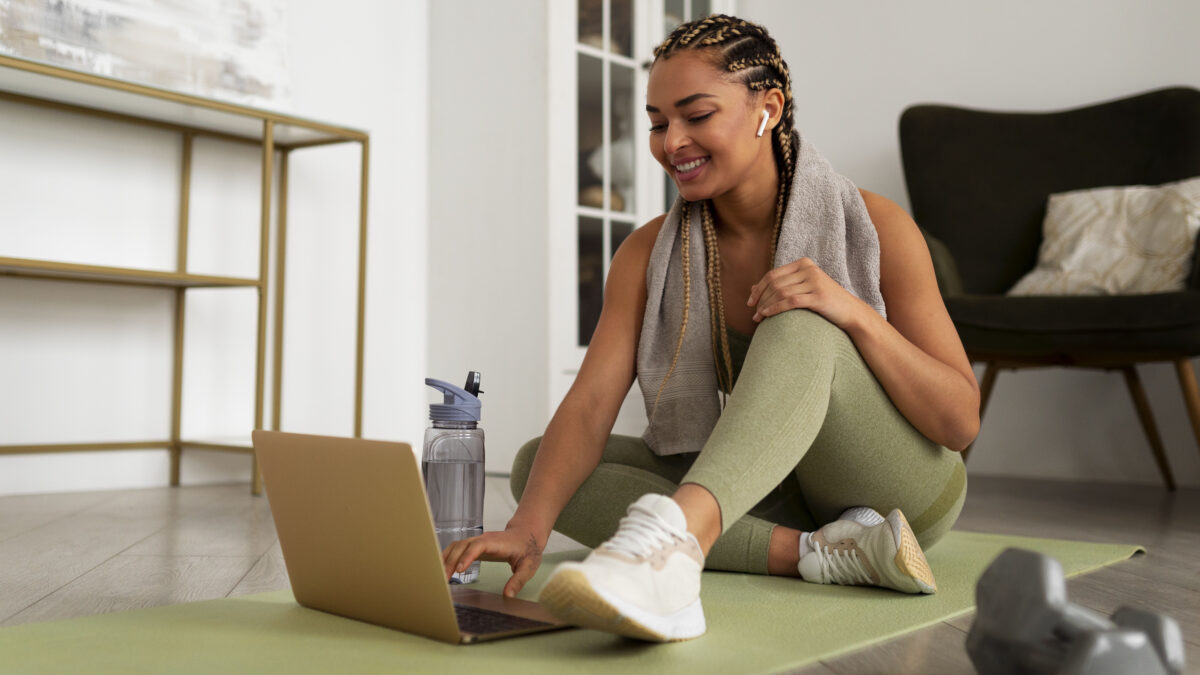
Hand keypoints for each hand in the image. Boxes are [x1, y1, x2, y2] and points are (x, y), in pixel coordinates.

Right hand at [441, 525, 543, 597]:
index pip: (479, 546)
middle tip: (444, 580)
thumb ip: (519, 580)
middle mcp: (484, 539)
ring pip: (457, 546)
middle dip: (451, 561)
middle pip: (463, 546)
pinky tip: (442, 568)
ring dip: (446, 559)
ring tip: (440, 576)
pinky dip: (448, 556)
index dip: (468, 556)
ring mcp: (478, 540)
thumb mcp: (529, 567)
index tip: (459, 569)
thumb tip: (508, 596)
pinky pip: (457, 548)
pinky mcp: (474, 545)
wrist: (526, 535)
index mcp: (497, 543)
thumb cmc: (528, 550)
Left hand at [746, 257, 867, 328]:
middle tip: (754, 314)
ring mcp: (814, 281)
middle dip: (760, 299)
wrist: (851, 312)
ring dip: (765, 306)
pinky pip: (790, 301)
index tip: (750, 303)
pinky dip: (775, 308)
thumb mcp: (802, 289)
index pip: (772, 275)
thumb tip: (752, 287)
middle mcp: (809, 269)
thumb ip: (780, 286)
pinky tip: (767, 316)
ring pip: (780, 292)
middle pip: (774, 283)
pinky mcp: (818, 296)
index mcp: (804, 264)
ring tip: (758, 318)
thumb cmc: (824, 302)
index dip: (758, 289)